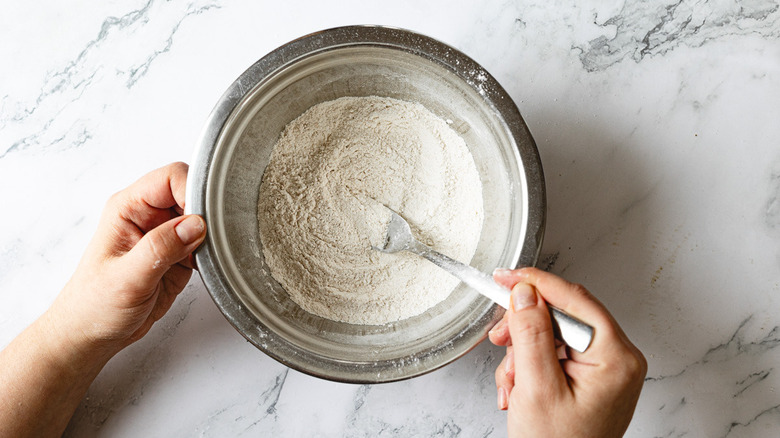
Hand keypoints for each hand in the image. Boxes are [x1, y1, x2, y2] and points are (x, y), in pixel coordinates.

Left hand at [49, 162, 206, 354]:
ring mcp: (164, 235)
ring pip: (203, 218)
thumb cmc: (94, 305)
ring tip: (202, 259)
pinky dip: (212, 253)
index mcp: (129, 208)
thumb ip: (161, 248)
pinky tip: (203, 268)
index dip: (192, 192)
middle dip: (206, 215)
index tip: (203, 220)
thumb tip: (195, 224)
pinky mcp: (178, 255)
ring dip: (211, 236)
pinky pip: (205, 242)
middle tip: (207, 242)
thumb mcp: (127, 278)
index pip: (170, 178)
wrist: (93, 334)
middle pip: (191, 193)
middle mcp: (148, 217)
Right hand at [488, 267, 645, 437]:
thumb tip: (526, 293)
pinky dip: (530, 367)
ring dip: (522, 354)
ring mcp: (605, 369)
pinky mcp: (590, 378)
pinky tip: (519, 388)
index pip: (574, 299)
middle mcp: (617, 359)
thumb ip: (531, 334)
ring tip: (511, 383)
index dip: (535, 283)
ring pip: (553, 335)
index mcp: (616, 357)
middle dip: (524, 328)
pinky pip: (555, 354)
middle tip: (500, 337)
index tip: (506, 277)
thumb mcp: (537, 388)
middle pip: (562, 316)